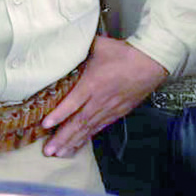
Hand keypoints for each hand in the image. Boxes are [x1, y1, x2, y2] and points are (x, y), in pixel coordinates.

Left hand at [41, 36, 166, 156]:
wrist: (150, 63)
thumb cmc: (124, 53)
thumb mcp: (99, 45)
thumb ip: (80, 46)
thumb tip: (65, 41)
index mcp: (93, 83)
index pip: (73, 102)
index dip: (59, 114)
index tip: (45, 125)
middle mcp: (99, 100)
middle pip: (78, 122)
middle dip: (62, 138)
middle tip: (48, 151)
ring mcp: (109, 109)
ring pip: (88, 129)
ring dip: (72, 142)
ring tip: (59, 154)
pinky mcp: (117, 113)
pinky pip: (99, 128)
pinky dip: (87, 138)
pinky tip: (78, 146)